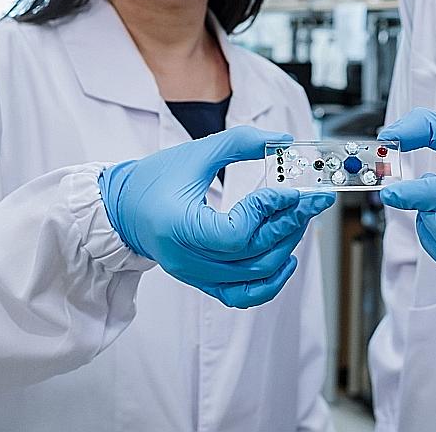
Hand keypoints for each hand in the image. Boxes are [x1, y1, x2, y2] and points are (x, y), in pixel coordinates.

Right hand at [99, 126, 334, 307]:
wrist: (123, 209)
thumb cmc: (153, 179)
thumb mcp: (196, 153)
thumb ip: (239, 143)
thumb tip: (283, 140)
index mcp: (179, 226)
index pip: (235, 233)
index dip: (268, 212)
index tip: (289, 190)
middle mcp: (187, 258)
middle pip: (252, 256)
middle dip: (289, 225)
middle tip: (312, 201)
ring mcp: (195, 274)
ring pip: (253, 277)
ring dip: (285, 248)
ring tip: (299, 220)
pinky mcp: (202, 281)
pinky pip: (242, 295)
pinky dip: (270, 282)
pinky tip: (287, 258)